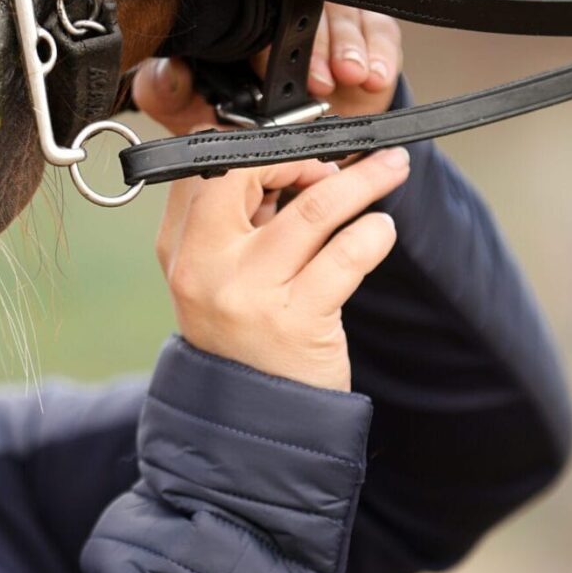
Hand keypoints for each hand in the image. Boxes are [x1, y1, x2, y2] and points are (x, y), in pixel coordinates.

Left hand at [133, 4, 402, 131]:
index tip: (273, 69)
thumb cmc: (240, 124)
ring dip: (351, 46)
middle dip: (320, 44)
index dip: (269, 39)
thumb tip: (168, 68)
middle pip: (311, 7)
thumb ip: (168, 91)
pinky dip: (382, 51)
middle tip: (323, 77)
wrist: (301, 152)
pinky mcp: (370, 34)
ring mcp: (333, 22)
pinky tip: (375, 75)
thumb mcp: (192, 112)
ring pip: (348, 15)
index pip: (258, 12)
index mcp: (247, 24)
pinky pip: (381, 29)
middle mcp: (290, 14)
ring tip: (351, 75)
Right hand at [156, 146, 409, 389]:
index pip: (208, 167)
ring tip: (391, 168)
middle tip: (337, 166)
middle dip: (303, 158)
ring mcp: (250, 294)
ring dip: (363, 181)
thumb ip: (243, 221)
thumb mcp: (220, 276)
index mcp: (180, 247)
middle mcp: (206, 266)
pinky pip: (348, 254)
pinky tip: (382, 230)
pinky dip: (375, 232)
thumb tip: (301, 159)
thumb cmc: (244, 337)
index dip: (257, 148)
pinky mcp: (297, 321)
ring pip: (313, 209)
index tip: (297, 154)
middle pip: (248, 175)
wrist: (249, 424)